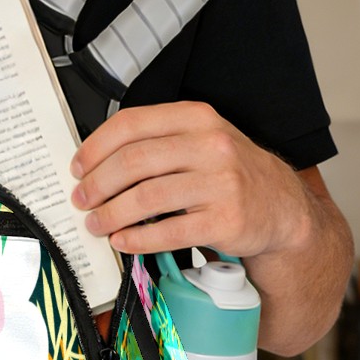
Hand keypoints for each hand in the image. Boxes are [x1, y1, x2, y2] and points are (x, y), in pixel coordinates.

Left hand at [69, 101, 312, 259]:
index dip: (95, 147)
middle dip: (97, 184)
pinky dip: (137, 239)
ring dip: (111, 214)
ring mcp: (221, 183)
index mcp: (196, 118)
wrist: (281, 208)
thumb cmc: (229, 174)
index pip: (132, 124)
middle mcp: (210, 145)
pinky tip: (123, 241)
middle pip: (134, 161)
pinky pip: (169, 231)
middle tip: (81, 200)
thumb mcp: (200, 141)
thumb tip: (96, 163)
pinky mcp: (225, 220)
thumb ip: (156, 142)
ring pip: (147, 197)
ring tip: (97, 224)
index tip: (78, 167)